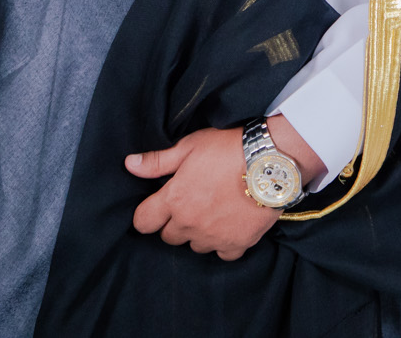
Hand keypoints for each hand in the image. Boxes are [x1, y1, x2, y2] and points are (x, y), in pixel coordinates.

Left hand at [124, 117, 324, 260]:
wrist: (271, 161)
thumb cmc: (228, 149)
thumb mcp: (190, 147)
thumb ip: (158, 161)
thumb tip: (129, 165)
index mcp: (174, 200)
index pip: (143, 222)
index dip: (148, 214)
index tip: (158, 207)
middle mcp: (190, 224)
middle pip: (169, 237)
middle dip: (174, 223)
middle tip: (191, 204)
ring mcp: (213, 237)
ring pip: (194, 246)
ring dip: (198, 233)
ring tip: (212, 212)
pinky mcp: (237, 244)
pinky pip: (222, 254)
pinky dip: (224, 243)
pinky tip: (229, 226)